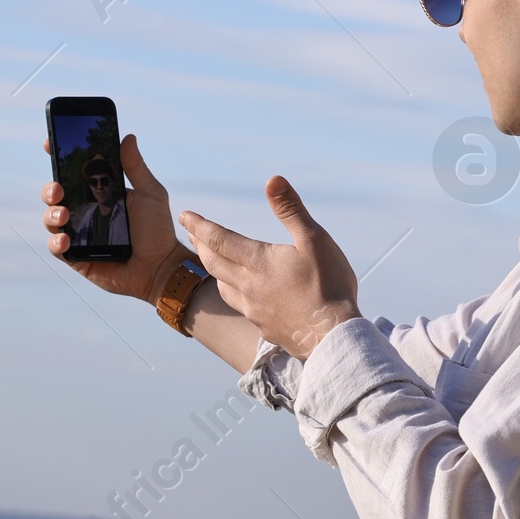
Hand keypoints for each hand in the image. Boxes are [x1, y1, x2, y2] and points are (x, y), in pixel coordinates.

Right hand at [41, 132, 187, 304]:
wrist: (160, 267)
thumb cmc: (157, 231)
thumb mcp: (150, 193)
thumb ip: (135, 167)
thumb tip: (128, 137)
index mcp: (100, 195)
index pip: (73, 174)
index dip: (59, 159)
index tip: (51, 144)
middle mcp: (86, 213)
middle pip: (55, 195)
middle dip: (49, 188)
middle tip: (58, 188)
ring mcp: (79, 236)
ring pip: (51, 219)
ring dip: (51, 213)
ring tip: (63, 213)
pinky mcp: (77, 258)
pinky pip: (57, 248)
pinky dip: (56, 241)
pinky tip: (66, 238)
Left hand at [177, 177, 359, 360]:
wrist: (334, 338)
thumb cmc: (329, 286)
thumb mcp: (315, 240)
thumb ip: (291, 210)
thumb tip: (272, 180)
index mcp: (258, 262)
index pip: (218, 239)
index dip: (200, 225)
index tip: (185, 215)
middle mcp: (249, 286)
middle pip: (213, 262)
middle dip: (200, 244)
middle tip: (191, 233)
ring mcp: (254, 310)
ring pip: (223, 286)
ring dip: (212, 269)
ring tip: (210, 260)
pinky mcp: (264, 327)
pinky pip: (239, 306)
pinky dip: (232, 292)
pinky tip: (242, 293)